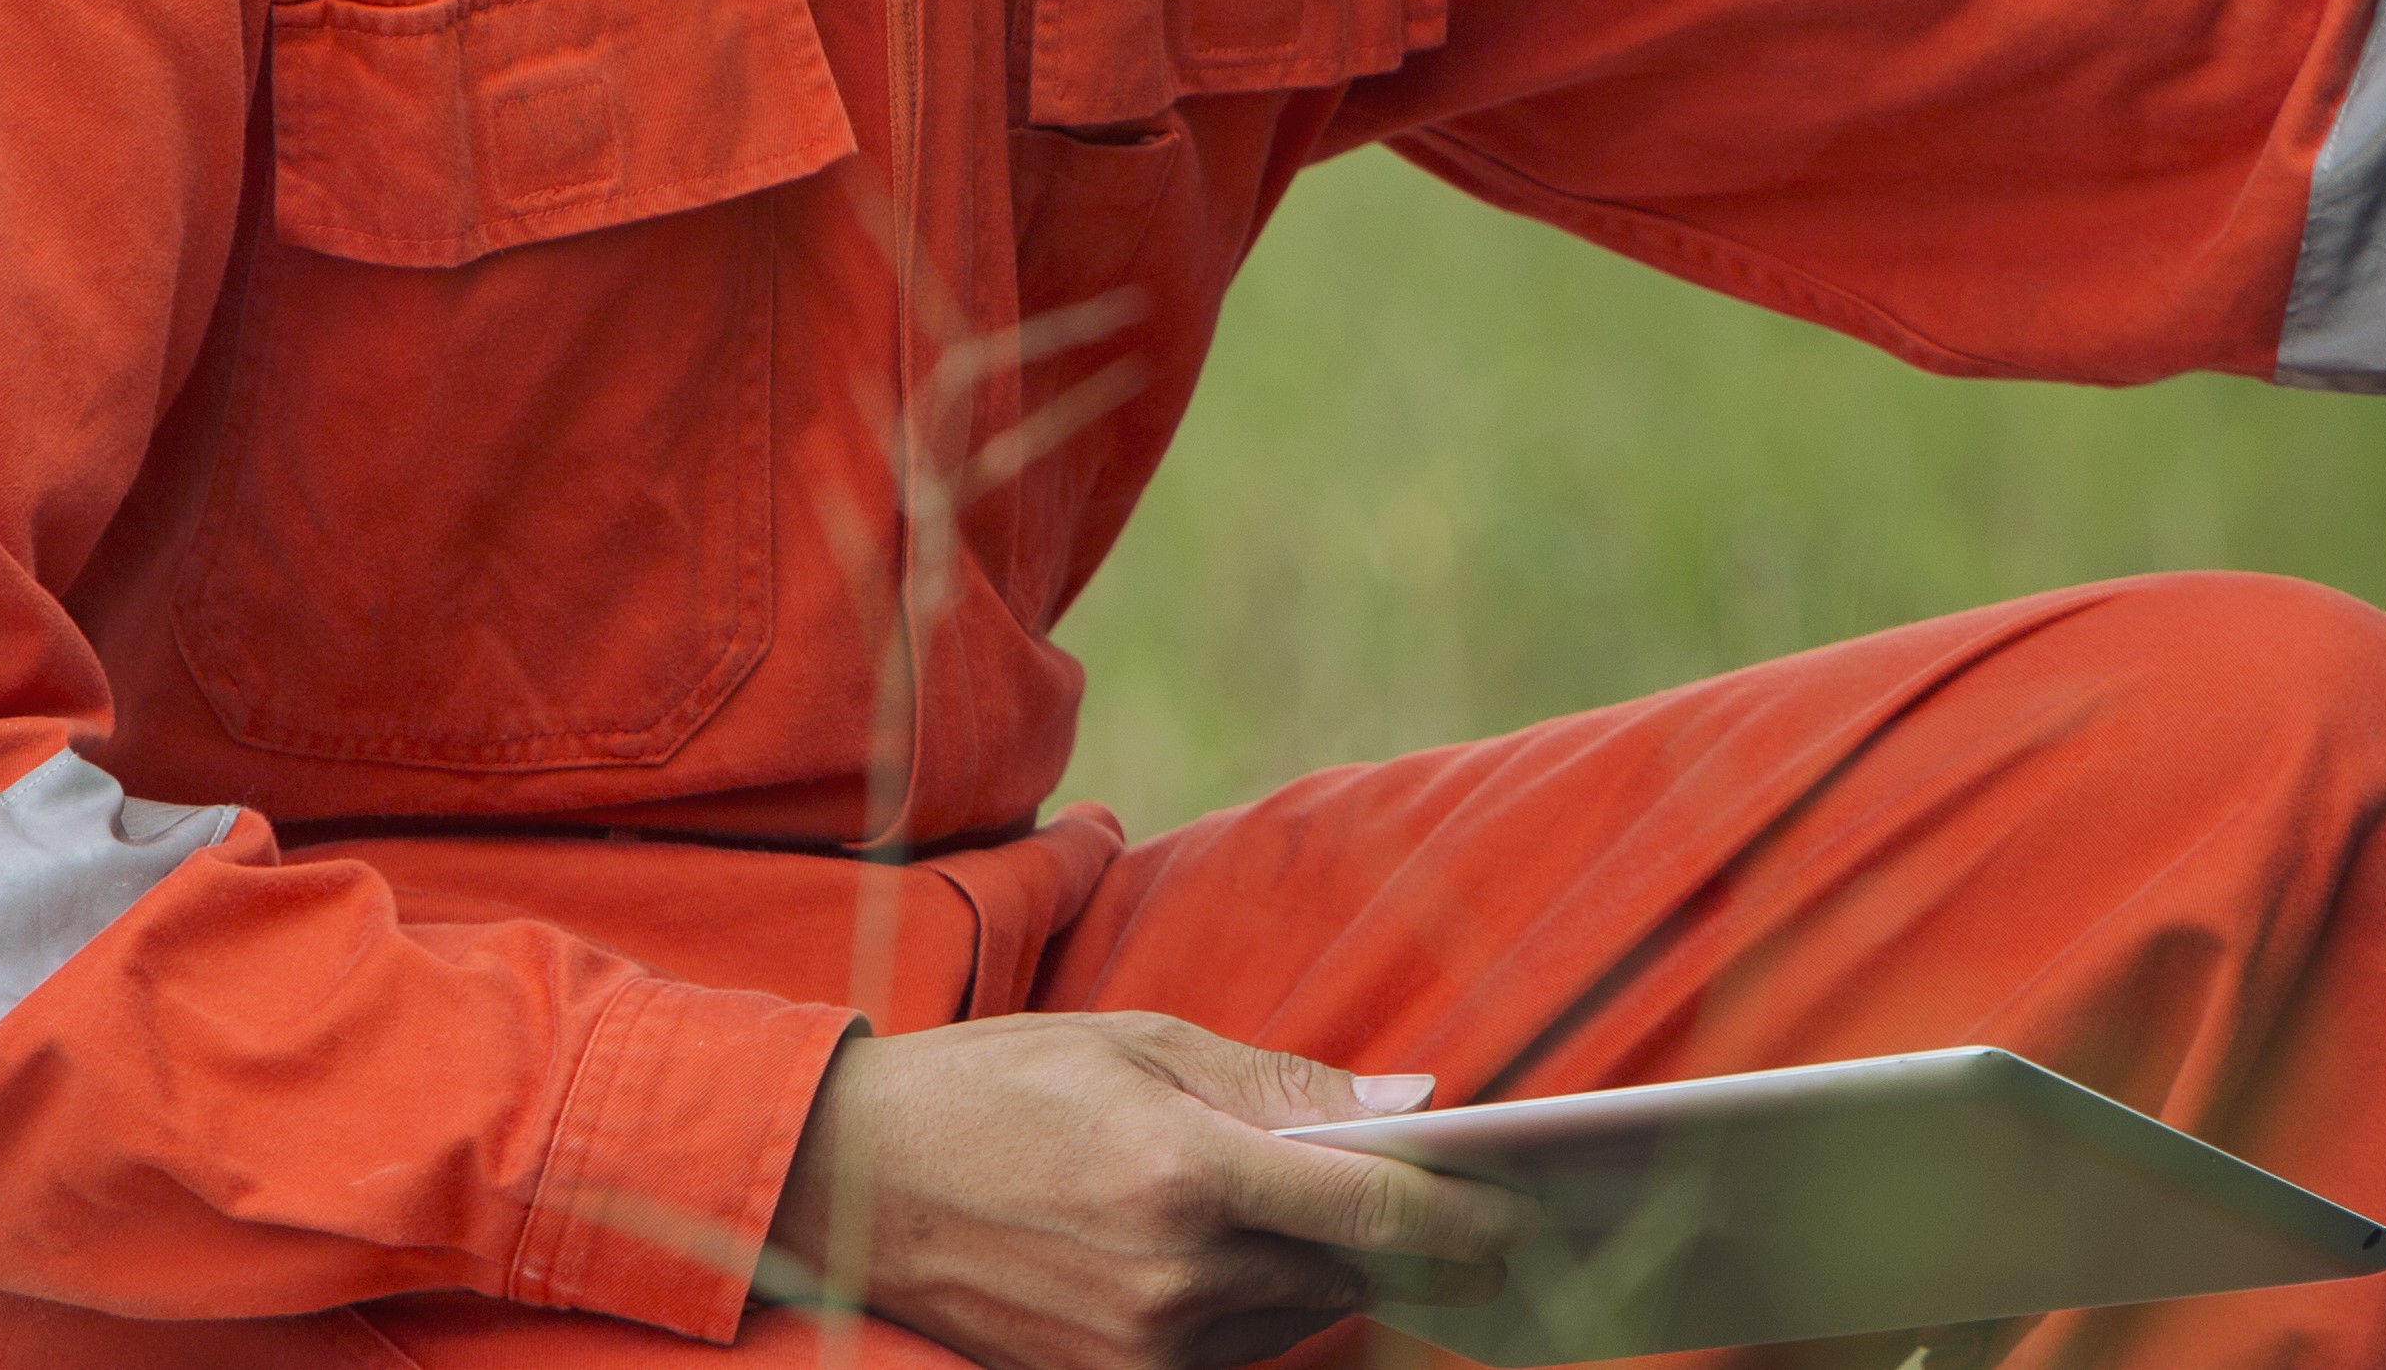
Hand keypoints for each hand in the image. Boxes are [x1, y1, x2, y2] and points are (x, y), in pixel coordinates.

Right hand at [755, 1011, 1528, 1369]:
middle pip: (1344, 1273)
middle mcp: (1170, 1276)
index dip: (1463, 1218)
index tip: (1529, 1209)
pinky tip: (1274, 1259)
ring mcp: (1137, 1345)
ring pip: (1293, 1318)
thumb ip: (1282, 1085)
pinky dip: (1266, 1306)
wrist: (856, 1181)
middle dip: (1417, 1247)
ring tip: (1382, 1228)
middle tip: (1486, 1217)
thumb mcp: (1144, 1045)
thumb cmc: (1004, 1085)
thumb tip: (1411, 1110)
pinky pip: (1229, 1351)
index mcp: (1186, 1174)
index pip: (1369, 1212)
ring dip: (1340, 1275)